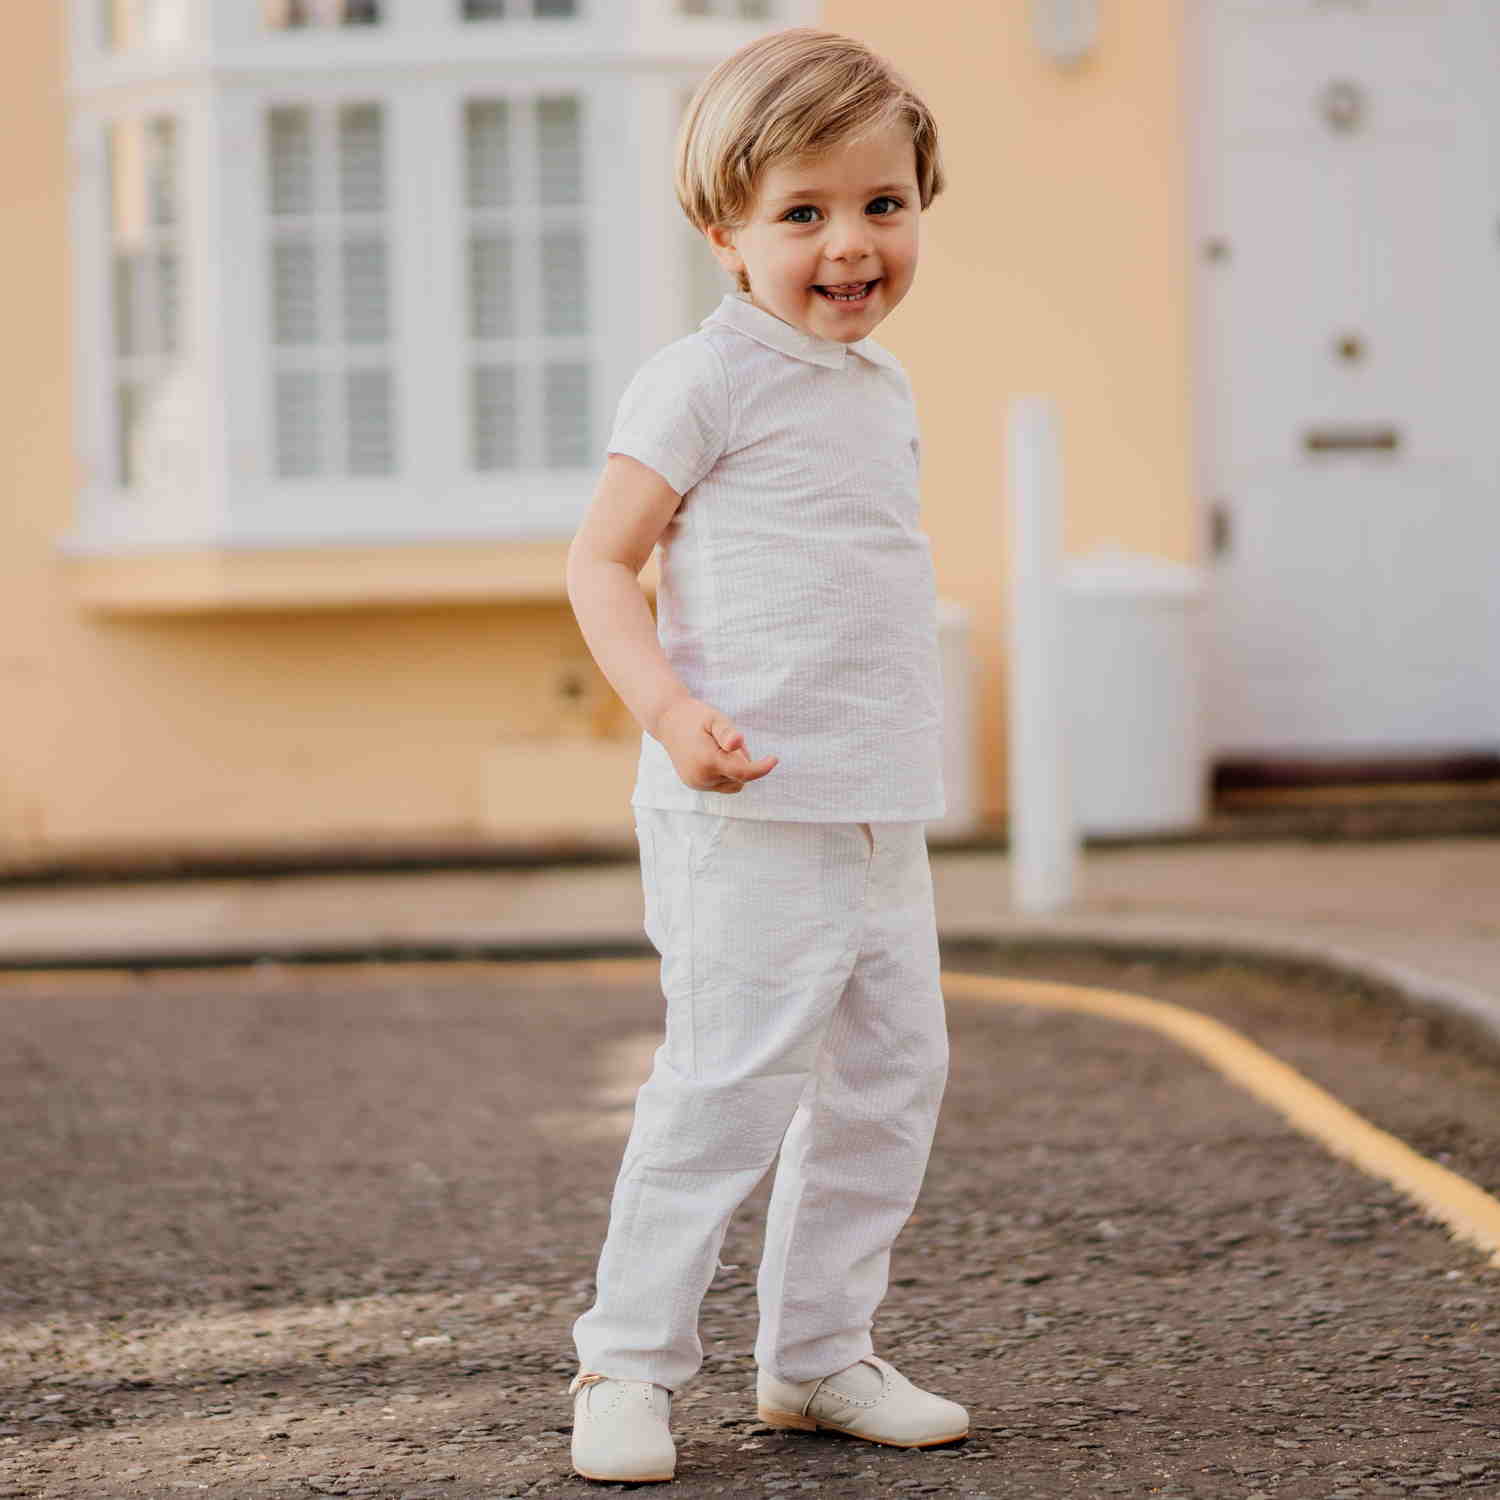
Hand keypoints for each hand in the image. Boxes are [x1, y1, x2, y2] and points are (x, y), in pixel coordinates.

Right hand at [655, 699, 777, 793]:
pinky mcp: (694, 784)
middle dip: (741, 762)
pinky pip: (720, 784)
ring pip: (731, 784)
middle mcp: (701, 778)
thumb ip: (727, 732)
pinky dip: (723, 772)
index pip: (743, 773)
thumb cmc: (695, 717)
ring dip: (733, 769)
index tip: (774, 759)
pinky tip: (711, 755)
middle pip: (739, 778)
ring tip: (718, 748)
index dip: (762, 768)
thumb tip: (738, 743)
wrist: (667, 721)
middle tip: (728, 740)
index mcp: (708, 762)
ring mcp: (696, 783)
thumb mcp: (714, 718)